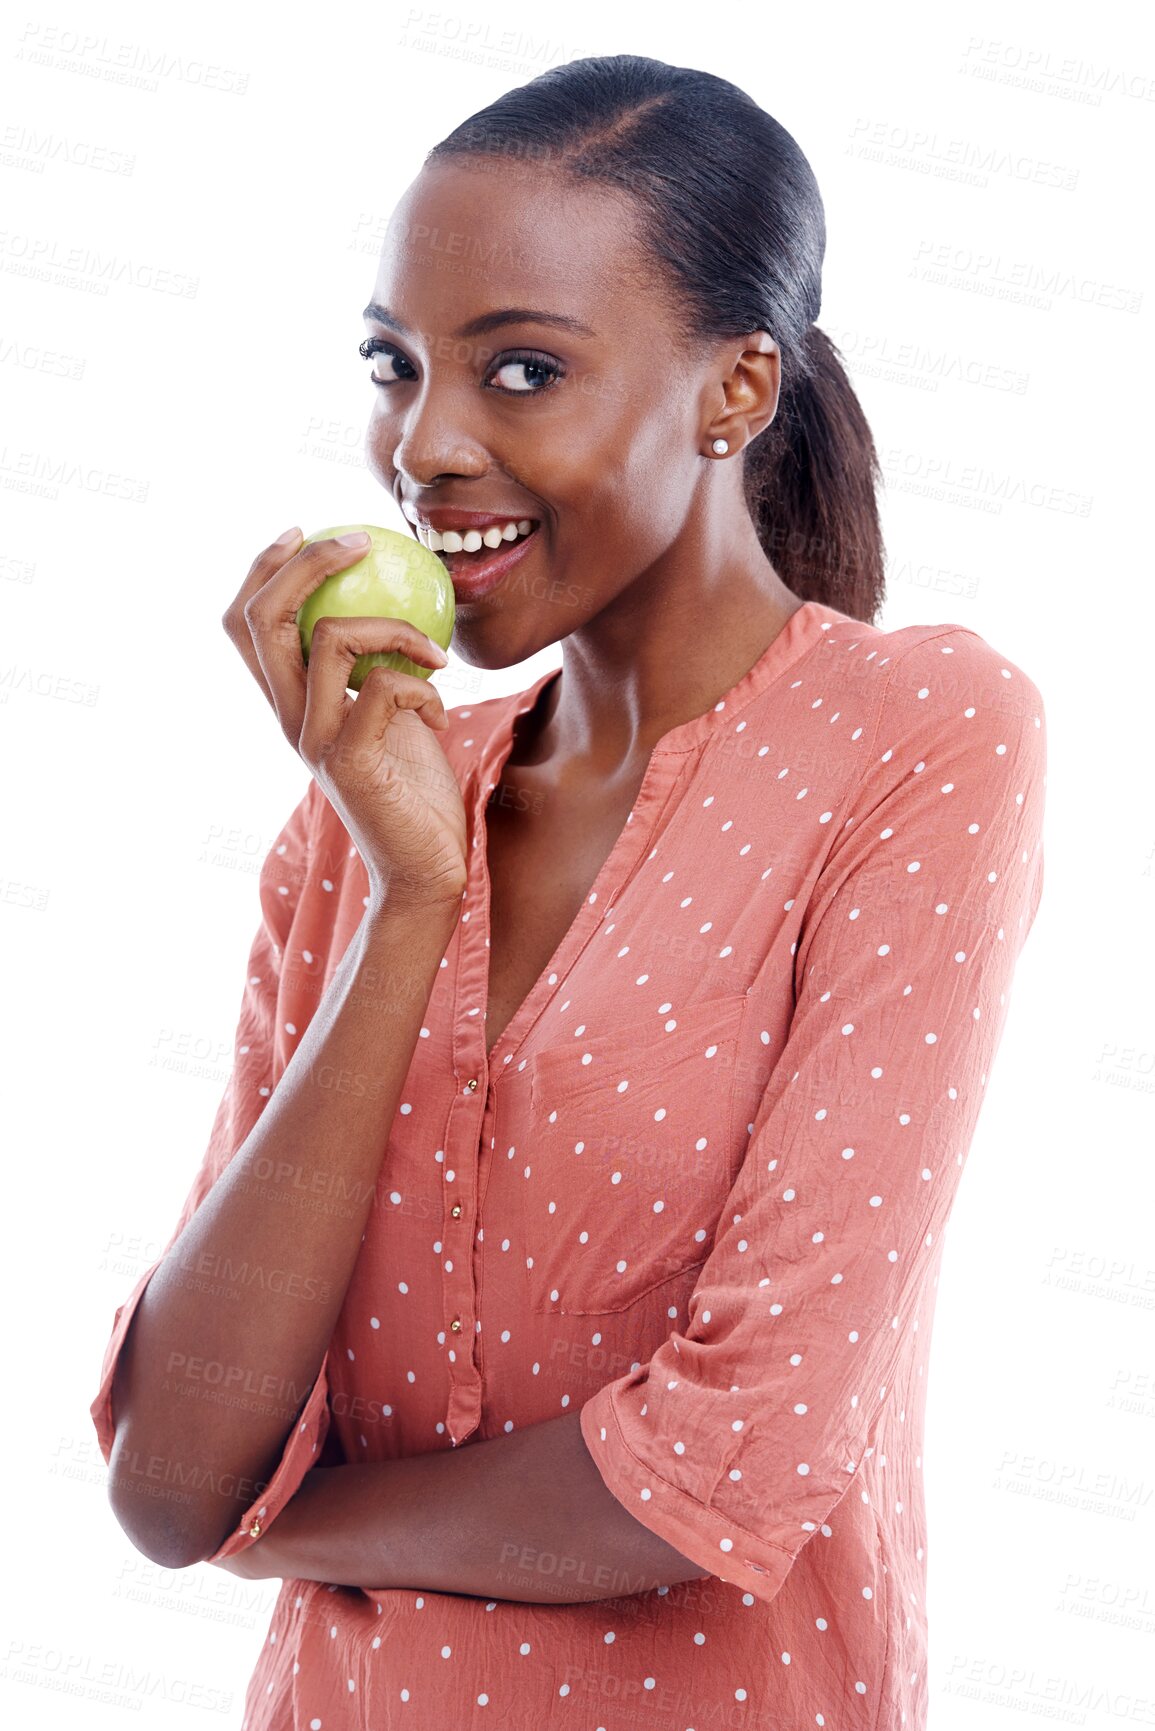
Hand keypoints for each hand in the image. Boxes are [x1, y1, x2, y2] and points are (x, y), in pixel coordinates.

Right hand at [222, 530, 467, 910]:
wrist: (425, 868)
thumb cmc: (416, 792)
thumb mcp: (393, 715)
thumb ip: (377, 669)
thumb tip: (398, 602)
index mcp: (291, 704)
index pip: (245, 625)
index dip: (262, 569)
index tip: (303, 530)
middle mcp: (290, 719)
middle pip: (262, 619)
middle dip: (307, 565)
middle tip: (359, 541)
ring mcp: (314, 740)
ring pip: (329, 639)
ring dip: (394, 628)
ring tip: (434, 652)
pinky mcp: (350, 761)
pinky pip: (384, 688)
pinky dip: (424, 686)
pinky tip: (441, 714)